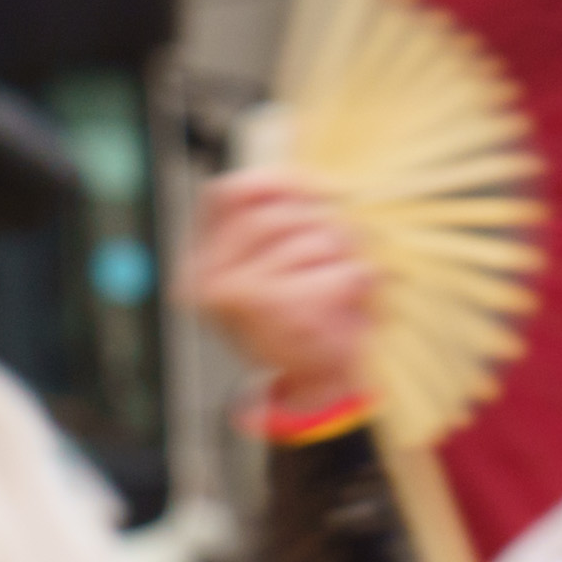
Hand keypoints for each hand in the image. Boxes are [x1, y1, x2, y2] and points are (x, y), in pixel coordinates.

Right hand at [189, 173, 374, 424]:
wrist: (317, 381)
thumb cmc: (309, 313)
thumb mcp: (287, 253)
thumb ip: (286, 208)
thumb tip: (318, 181)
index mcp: (202, 262)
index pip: (229, 193)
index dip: (280, 183)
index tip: (321, 195)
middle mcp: (205, 280)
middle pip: (277, 213)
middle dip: (321, 227)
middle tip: (333, 260)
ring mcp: (235, 296)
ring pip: (314, 239)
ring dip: (343, 260)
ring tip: (340, 287)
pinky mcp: (278, 313)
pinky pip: (340, 271)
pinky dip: (359, 283)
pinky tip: (346, 303)